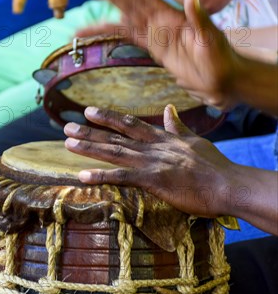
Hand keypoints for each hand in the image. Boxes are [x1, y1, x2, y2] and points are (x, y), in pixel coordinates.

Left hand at [64, 106, 235, 216]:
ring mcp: (153, 162)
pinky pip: (123, 177)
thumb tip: (170, 109)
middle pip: (117, 137)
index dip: (109, 118)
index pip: (131, 124)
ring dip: (90, 147)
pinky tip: (84, 175)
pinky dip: (102, 176)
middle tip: (67, 126)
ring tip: (68, 143)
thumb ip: (178, 126)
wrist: (227, 184)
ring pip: (115, 152)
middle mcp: (154, 147)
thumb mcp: (194, 140)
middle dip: (91, 131)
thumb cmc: (214, 166)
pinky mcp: (155, 180)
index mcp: (163, 138)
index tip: (89, 111)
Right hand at [90, 0, 239, 109]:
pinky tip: (102, 26)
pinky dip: (116, 32)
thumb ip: (197, 15)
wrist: (221, 79)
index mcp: (173, 16)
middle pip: (133, 4)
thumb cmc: (220, 57)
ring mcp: (158, 35)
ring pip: (128, 18)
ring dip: (112, 8)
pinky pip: (132, 38)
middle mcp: (162, 22)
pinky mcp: (156, 49)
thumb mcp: (210, 35)